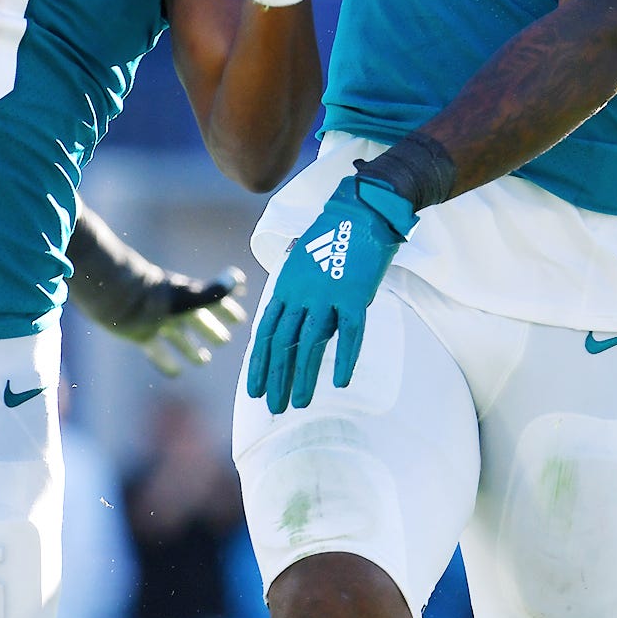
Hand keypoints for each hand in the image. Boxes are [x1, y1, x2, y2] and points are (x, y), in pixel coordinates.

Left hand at [75, 258, 248, 377]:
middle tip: (225, 341)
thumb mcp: (188, 295)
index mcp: (188, 295)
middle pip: (198, 320)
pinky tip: (175, 373)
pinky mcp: (141, 335)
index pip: (213, 301)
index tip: (240, 319)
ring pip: (180, 337)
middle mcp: (174, 308)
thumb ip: (214, 292)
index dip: (227, 310)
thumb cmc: (153, 293)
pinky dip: (167, 362)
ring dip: (191, 348)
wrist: (116, 296)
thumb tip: (239, 279)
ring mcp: (158, 322)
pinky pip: (158, 351)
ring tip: (202, 361)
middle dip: (211, 329)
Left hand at [245, 171, 413, 413]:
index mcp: (286, 285)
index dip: (259, 363)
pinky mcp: (355, 294)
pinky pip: (350, 332)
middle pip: (283, 343)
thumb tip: (297, 328)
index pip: (265, 332)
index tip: (254, 390)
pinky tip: (340, 381)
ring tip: (299, 402)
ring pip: (310, 343)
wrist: (362, 210)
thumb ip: (297, 295)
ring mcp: (327, 293)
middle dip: (276, 378)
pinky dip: (345, 357)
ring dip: (302, 375)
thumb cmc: (335, 238)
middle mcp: (301, 292)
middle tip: (274, 407)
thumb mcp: (304, 264)